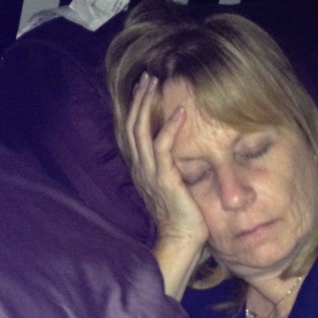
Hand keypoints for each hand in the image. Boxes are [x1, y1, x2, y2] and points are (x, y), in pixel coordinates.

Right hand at [127, 73, 209, 249]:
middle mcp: (141, 169)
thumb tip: (185, 152)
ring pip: (141, 130)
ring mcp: (150, 174)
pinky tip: (179, 111)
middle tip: (147, 76)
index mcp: (142, 169)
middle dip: (139, 99)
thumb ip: (174, 168)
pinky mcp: (164, 179)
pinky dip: (169, 127)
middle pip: (132, 125)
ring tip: (155, 83)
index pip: (132, 132)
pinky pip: (162, 147)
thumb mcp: (175, 186)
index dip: (135, 108)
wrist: (182, 240)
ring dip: (147, 104)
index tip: (144, 88)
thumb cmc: (184, 216)